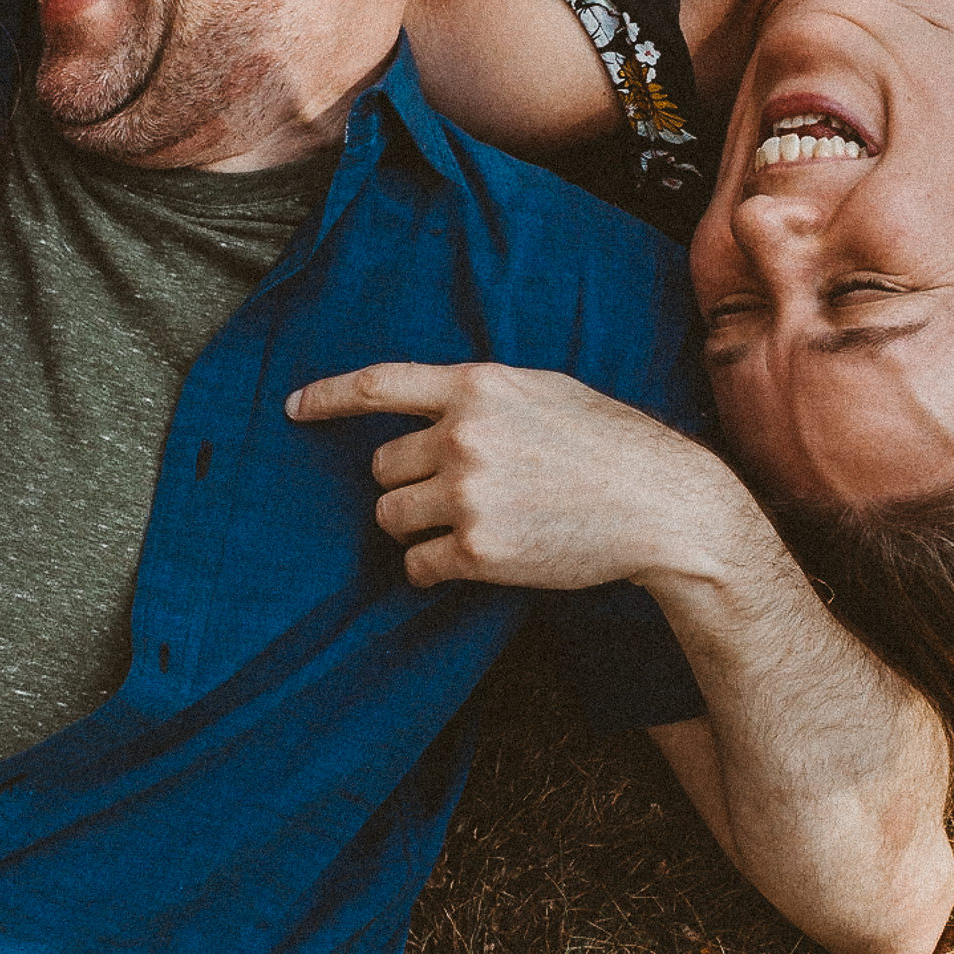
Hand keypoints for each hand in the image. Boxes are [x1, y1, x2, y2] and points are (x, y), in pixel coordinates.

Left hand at [287, 362, 772, 588]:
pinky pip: (417, 564)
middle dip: (408, 483)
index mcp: (476, 386)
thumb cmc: (607, 444)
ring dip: (416, 525)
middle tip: (456, 493)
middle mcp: (462, 436)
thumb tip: (425, 410)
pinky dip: (433, 568)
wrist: (661, 503)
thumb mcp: (541, 391)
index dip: (327, 396)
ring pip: (391, 516)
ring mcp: (467, 494)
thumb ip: (480, 396)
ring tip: (468, 525)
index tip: (292, 408)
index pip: (378, 385)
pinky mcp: (478, 550)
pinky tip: (471, 560)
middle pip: (381, 466)